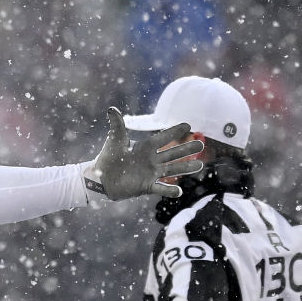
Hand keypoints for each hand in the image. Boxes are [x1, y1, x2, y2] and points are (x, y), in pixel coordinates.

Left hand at [86, 107, 204, 199]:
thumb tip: (112, 109)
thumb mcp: (114, 140)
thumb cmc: (107, 158)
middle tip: (201, 145)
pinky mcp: (146, 186)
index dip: (174, 132)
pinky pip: (161, 189)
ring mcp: (150, 173)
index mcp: (145, 147)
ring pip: (172, 170)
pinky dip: (169, 190)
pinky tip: (179, 191)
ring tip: (199, 166)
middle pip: (173, 153)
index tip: (188, 125)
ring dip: (185, 168)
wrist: (100, 178)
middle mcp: (151, 160)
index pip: (163, 138)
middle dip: (186, 149)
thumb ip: (117, 125)